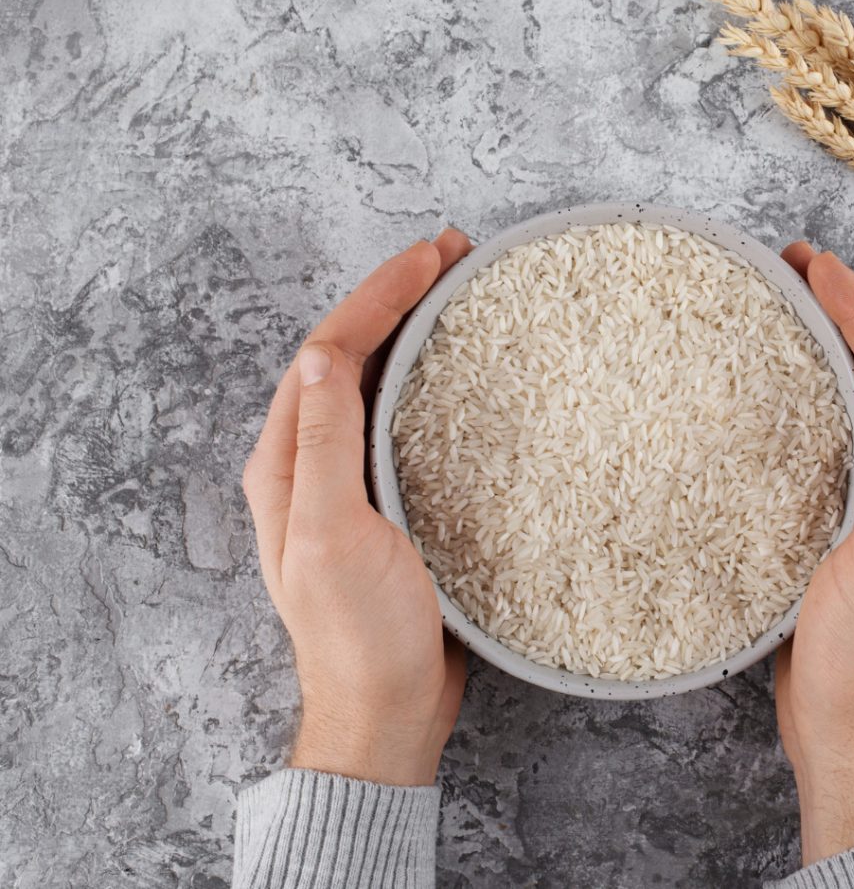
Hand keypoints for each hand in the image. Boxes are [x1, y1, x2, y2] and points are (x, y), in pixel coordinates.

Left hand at [242, 229, 474, 785]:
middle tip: (452, 254)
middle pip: (348, 354)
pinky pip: (400, 420)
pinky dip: (428, 379)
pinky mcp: (386, 502)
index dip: (378, 295)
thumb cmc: (360, 634)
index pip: (328, 352)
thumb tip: (317, 355)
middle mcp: (310, 462)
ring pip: (375, 381)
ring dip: (411, 330)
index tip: (431, 256)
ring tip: (458, 291)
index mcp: (287, 462)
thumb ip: (324, 444)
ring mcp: (348, 481)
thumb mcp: (332, 534)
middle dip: (395, 296)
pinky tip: (459, 370)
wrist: (384, 708)